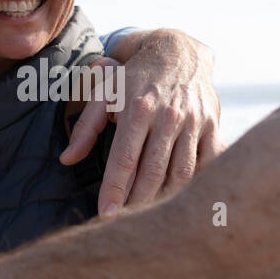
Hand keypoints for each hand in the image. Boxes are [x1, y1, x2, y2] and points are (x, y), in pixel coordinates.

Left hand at [60, 30, 220, 215]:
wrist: (178, 51)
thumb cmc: (134, 77)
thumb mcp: (104, 93)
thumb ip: (86, 127)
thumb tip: (67, 159)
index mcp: (137, 108)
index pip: (124, 159)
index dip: (115, 190)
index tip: (106, 216)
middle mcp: (167, 116)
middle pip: (153, 172)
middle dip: (138, 203)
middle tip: (126, 226)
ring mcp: (193, 122)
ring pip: (182, 172)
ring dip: (166, 199)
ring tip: (150, 219)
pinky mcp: (212, 126)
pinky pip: (208, 163)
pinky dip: (197, 185)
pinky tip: (183, 202)